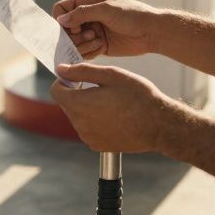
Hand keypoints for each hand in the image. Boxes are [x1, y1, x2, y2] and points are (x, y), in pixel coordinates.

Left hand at [49, 62, 176, 152]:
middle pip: (67, 104)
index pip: (55, 90)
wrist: (159, 125)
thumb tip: (61, 69)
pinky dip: (95, 121)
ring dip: (87, 108)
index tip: (80, 78)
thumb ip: (82, 71)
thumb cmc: (138, 96)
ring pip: (77, 117)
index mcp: (79, 104)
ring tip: (111, 102)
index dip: (65, 81)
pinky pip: (88, 129)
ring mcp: (88, 137)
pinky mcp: (98, 146)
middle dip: (77, 94)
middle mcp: (80, 124)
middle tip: (101, 88)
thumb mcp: (111, 75)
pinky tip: (115, 116)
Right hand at [53, 0, 160, 59]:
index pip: (62, 9)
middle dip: (73, 35)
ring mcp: (92, 32)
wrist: (151, 32)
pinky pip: (83, 53)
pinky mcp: (98, 46)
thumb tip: (60, 20)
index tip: (74, 26)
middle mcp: (87, 17)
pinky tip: (101, 48)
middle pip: (65, 29)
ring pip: (73, 43)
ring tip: (97, 41)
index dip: (62, 19)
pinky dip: (89, 52)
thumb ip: (82, 13)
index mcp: (87, 3)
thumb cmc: (131, 15)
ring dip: (82, 44)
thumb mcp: (106, 9)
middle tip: (89, 34)